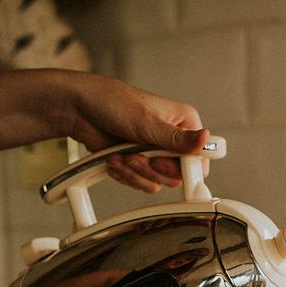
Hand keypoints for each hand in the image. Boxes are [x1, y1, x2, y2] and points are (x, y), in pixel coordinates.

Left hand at [68, 73, 209, 193]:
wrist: (79, 110)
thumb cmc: (112, 103)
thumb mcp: (148, 122)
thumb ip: (178, 138)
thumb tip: (206, 139)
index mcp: (184, 124)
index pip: (199, 158)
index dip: (184, 167)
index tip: (163, 163)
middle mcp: (172, 140)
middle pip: (176, 175)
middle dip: (151, 168)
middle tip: (136, 155)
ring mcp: (154, 154)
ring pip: (156, 182)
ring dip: (135, 172)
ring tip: (122, 155)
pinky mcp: (137, 164)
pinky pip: (140, 183)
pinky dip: (124, 175)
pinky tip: (115, 158)